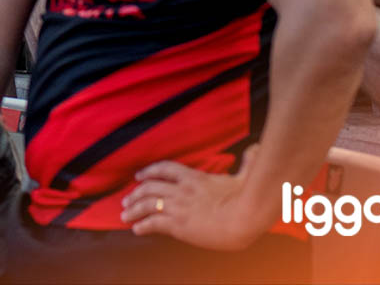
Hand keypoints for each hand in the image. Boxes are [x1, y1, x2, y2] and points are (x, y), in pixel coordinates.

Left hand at [121, 147, 274, 250]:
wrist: (244, 218)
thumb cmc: (248, 198)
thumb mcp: (246, 175)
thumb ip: (247, 162)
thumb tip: (254, 149)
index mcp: (194, 178)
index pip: (164, 169)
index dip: (149, 171)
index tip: (139, 176)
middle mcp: (181, 190)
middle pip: (150, 187)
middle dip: (135, 194)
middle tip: (126, 200)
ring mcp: (178, 207)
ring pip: (147, 204)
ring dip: (133, 209)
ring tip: (125, 215)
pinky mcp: (178, 224)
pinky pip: (153, 223)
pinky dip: (142, 226)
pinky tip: (137, 229)